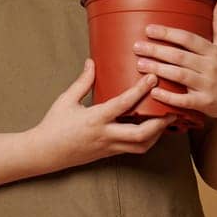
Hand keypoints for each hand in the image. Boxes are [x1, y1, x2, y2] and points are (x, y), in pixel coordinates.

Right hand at [30, 59, 174, 171]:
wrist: (44, 153)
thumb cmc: (53, 125)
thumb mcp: (66, 100)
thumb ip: (83, 81)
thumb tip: (92, 62)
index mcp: (95, 119)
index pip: (124, 104)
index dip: (141, 91)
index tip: (153, 78)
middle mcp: (105, 135)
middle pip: (141, 133)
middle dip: (160, 122)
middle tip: (172, 107)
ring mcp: (108, 147)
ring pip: (141, 146)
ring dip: (157, 134)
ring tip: (166, 119)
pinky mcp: (109, 154)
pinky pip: (133, 150)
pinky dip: (146, 141)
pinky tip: (152, 131)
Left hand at [132, 0, 216, 121]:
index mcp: (214, 51)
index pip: (188, 39)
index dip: (168, 34)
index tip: (150, 29)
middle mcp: (211, 67)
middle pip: (180, 56)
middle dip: (157, 51)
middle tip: (138, 46)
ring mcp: (208, 86)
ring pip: (180, 76)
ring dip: (159, 69)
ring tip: (140, 64)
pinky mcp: (204, 103)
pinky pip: (184, 100)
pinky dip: (169, 97)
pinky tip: (154, 91)